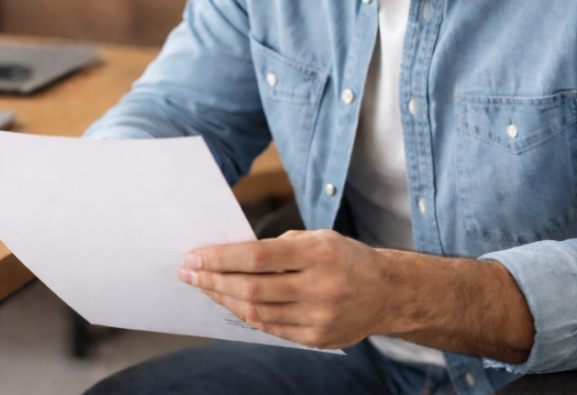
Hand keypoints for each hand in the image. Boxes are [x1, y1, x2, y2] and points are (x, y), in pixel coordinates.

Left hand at [177, 229, 536, 361]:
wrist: (389, 293)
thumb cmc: (345, 257)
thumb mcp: (318, 237)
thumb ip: (278, 247)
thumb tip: (229, 255)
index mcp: (319, 253)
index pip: (257, 257)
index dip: (220, 258)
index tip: (194, 255)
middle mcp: (321, 287)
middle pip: (252, 288)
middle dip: (213, 280)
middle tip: (188, 272)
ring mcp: (320, 317)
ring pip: (257, 313)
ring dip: (224, 299)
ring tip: (204, 286)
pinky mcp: (317, 338)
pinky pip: (271, 329)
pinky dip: (246, 315)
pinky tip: (231, 302)